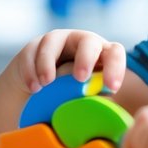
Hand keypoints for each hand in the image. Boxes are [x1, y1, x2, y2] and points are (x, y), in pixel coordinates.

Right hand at [9, 29, 127, 93]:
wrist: (38, 89)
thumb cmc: (70, 94)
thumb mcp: (84, 96)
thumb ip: (92, 97)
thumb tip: (98, 107)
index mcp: (100, 55)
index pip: (114, 53)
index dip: (115, 67)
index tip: (112, 86)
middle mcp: (80, 43)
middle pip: (88, 41)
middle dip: (86, 58)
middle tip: (80, 78)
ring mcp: (57, 41)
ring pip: (53, 41)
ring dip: (49, 62)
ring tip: (46, 83)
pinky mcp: (35, 46)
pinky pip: (32, 52)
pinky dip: (31, 70)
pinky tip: (33, 87)